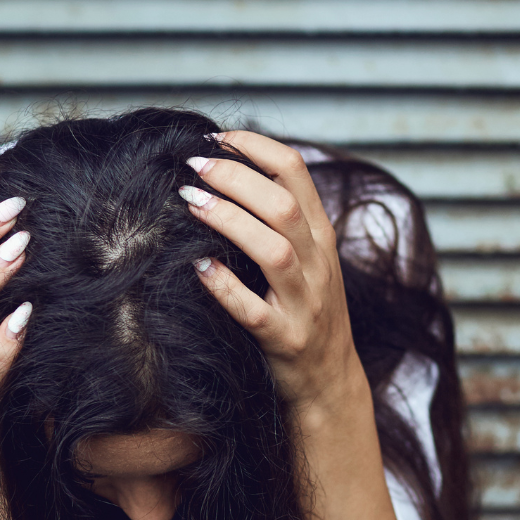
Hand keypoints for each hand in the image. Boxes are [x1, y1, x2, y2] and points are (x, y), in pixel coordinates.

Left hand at [181, 132, 362, 418]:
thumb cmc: (307, 311)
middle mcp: (318, 265)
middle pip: (283, 206)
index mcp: (321, 237)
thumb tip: (230, 168)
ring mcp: (304, 304)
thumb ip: (284, 219)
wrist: (329, 379)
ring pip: (274, 252)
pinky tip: (198, 268)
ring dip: (229, 222)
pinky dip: (224, 286)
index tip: (216, 139)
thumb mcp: (310, 259)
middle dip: (234, 178)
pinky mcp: (285, 339)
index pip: (296, 172)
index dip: (254, 146)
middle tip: (193, 168)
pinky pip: (252, 310)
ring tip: (190, 203)